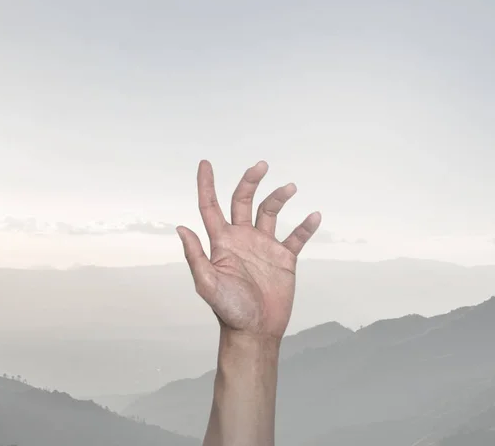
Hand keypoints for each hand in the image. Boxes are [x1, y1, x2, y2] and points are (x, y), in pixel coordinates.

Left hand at [177, 160, 321, 340]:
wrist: (255, 331)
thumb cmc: (229, 311)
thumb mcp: (208, 284)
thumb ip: (196, 256)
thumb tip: (181, 227)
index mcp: (222, 242)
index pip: (211, 206)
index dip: (206, 184)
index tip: (205, 163)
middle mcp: (242, 238)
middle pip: (244, 200)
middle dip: (250, 181)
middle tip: (261, 166)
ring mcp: (264, 246)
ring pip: (271, 212)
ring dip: (279, 197)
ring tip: (290, 187)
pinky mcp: (284, 258)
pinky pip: (296, 237)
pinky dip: (306, 227)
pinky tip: (314, 216)